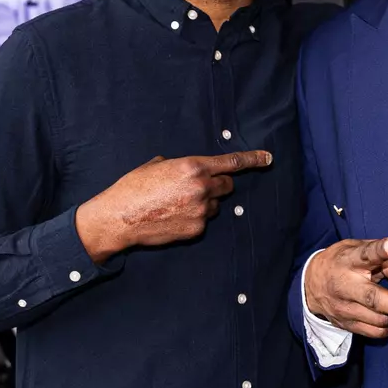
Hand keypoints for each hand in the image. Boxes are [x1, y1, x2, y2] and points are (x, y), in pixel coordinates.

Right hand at [76, 151, 271, 262]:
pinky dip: (194, 218)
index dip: (252, 159)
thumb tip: (188, 170)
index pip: (232, 162)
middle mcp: (201, 187)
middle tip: (199, 188)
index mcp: (193, 167)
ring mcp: (200, 210)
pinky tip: (173, 217)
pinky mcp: (196, 229)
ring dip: (204, 203)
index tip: (268, 158)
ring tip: (177, 204)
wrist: (119, 217)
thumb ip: (179, 165)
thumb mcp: (156, 165)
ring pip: (215, 205)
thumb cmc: (133, 187)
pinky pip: (204, 221)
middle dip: (219, 186)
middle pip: (227, 186)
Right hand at [305, 237, 387, 338]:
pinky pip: (376, 332)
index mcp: (350, 260)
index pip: (366, 253)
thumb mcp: (364, 251)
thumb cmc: (345, 262)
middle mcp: (345, 285)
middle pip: (373, 297)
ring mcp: (344, 308)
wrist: (311, 285)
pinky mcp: (346, 325)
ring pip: (379, 319)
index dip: (381, 250)